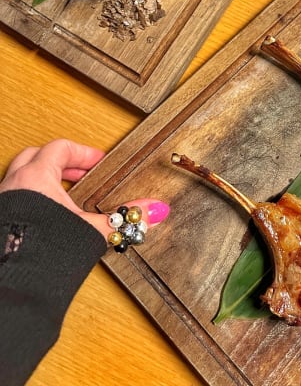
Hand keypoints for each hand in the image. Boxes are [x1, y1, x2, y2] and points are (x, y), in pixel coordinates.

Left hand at [0, 139, 169, 240]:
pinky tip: (46, 220)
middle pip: (36, 157)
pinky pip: (14, 201)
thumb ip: (125, 219)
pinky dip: (30, 203)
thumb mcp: (92, 230)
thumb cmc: (40, 253)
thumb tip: (152, 210)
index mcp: (34, 178)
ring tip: (64, 197)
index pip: (60, 147)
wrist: (13, 286)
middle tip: (81, 173)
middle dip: (60, 162)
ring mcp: (2, 204)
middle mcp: (12, 186)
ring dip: (43, 182)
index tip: (97, 161)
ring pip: (20, 178)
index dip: (83, 152)